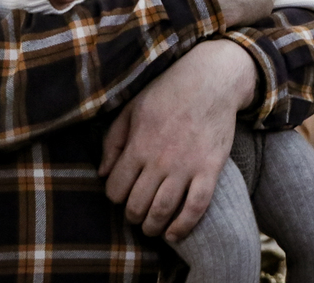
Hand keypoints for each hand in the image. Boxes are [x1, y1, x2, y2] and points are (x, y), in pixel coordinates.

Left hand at [99, 40, 256, 241]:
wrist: (211, 80)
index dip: (115, 196)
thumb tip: (102, 173)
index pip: (116, 189)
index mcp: (138, 145)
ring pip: (163, 212)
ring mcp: (186, 167)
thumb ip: (113, 140)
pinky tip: (175, 234)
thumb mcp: (132, 108)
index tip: (122, 194)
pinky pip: (196, 207)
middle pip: (137, 205)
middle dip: (132, 217)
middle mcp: (159, 160)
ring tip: (152, 227)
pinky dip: (183, 227)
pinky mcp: (210, 169)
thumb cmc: (168, 92)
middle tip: (136, 215)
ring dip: (153, 227)